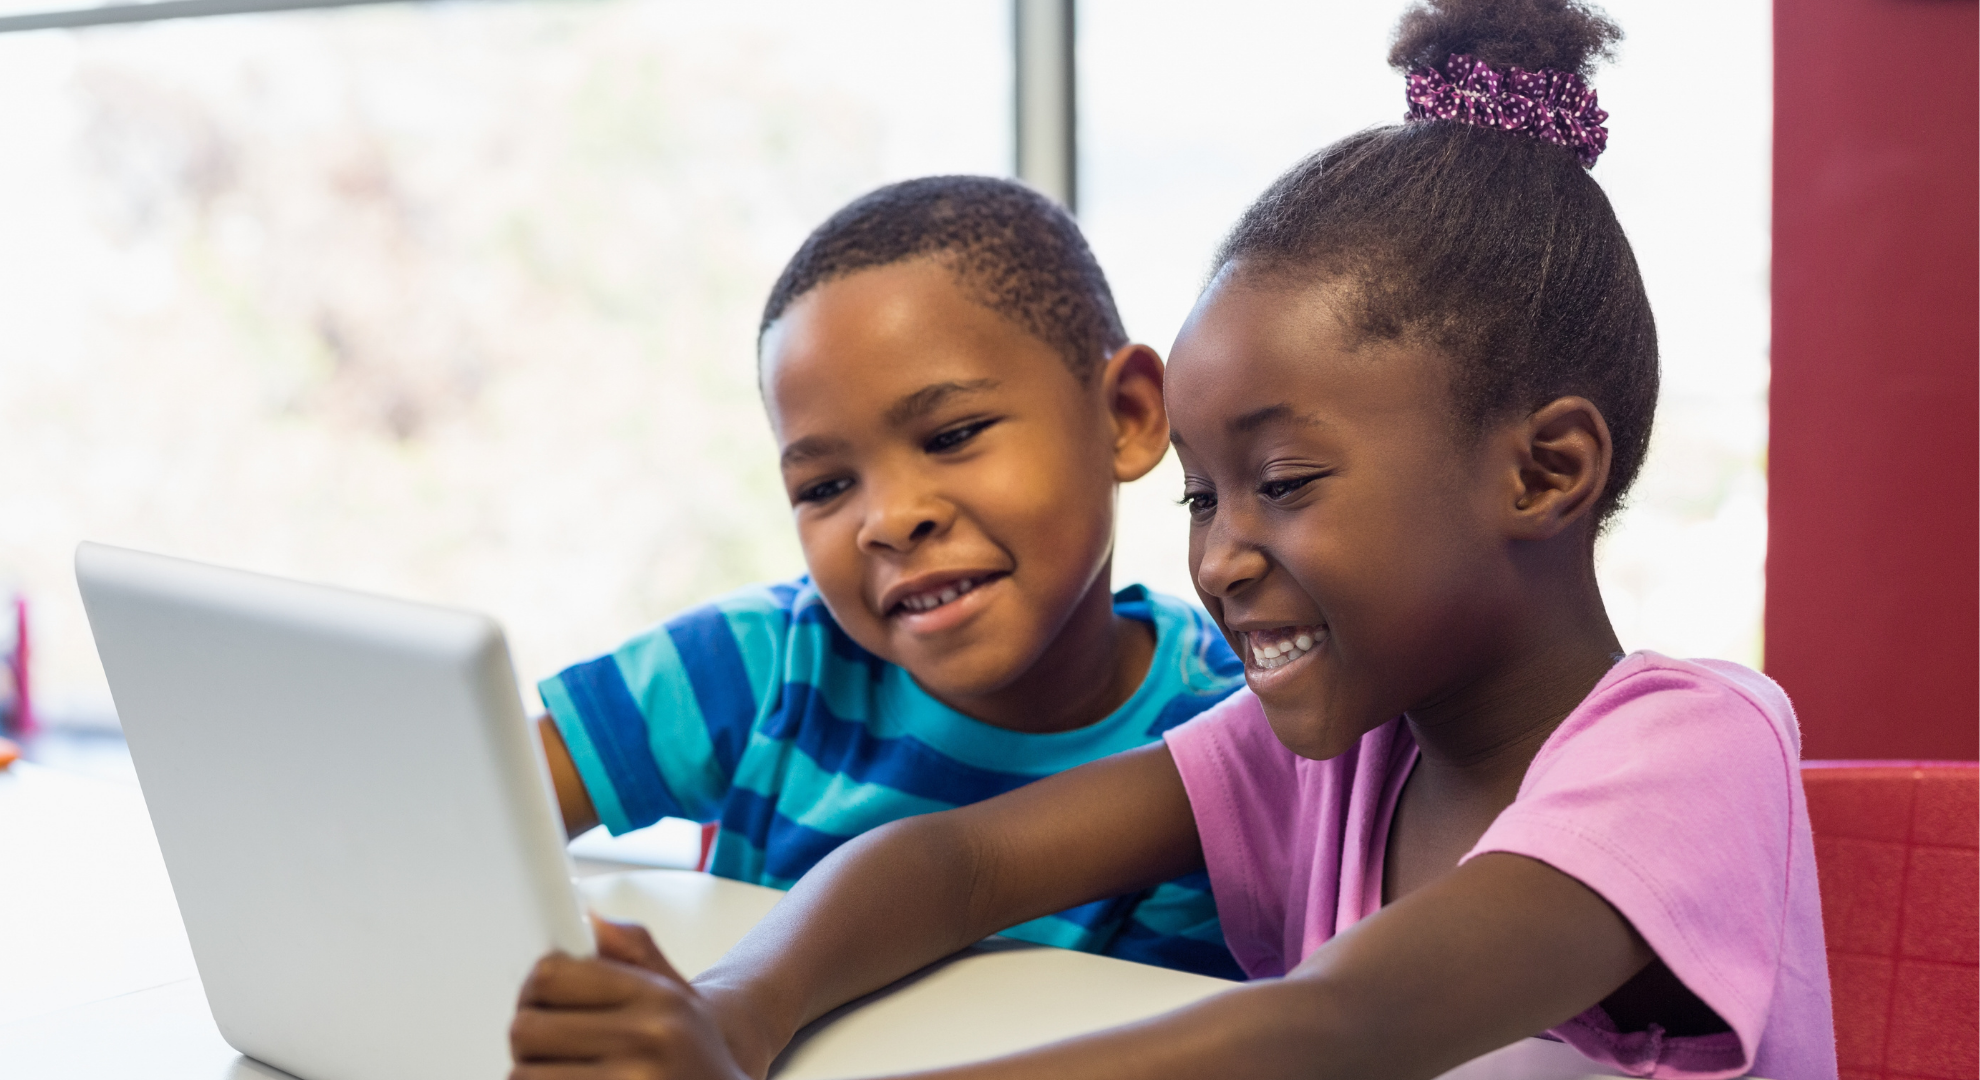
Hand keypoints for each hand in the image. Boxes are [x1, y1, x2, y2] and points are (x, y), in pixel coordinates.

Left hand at [511, 914, 752, 1079]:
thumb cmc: (692, 1053)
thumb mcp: (679, 996)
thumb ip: (635, 952)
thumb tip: (591, 919)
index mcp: (658, 997)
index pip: (552, 974)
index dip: (534, 988)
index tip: (536, 997)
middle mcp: (647, 1039)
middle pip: (527, 1028)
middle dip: (529, 1040)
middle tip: (549, 1046)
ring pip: (523, 1074)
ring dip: (532, 1074)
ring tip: (563, 1072)